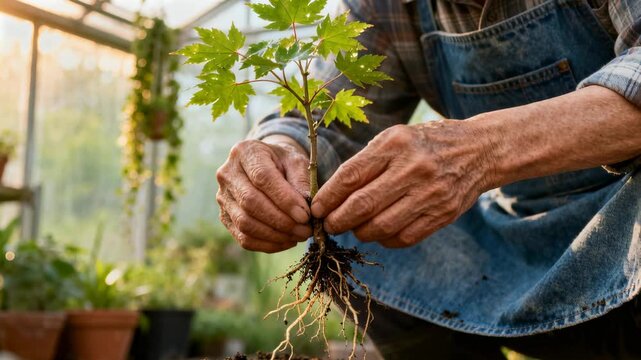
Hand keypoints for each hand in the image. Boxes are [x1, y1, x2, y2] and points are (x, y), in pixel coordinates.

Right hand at [216, 138, 311, 252]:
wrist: (266, 166)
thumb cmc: (283, 163)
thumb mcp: (296, 162)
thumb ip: (301, 182)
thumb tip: (306, 209)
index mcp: (245, 152)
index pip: (263, 178)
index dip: (285, 200)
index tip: (305, 215)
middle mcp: (227, 173)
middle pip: (251, 203)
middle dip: (282, 221)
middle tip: (306, 230)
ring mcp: (223, 197)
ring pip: (246, 223)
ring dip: (275, 235)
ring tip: (299, 236)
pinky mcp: (225, 217)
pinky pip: (244, 238)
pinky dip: (267, 244)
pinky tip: (287, 241)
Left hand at [310, 122, 492, 247]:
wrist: (478, 150)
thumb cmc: (424, 143)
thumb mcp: (394, 138)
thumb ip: (365, 163)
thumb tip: (332, 196)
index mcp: (394, 144)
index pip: (350, 176)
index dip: (328, 198)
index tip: (316, 209)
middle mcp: (412, 168)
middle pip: (362, 205)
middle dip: (338, 221)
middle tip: (329, 226)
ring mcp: (430, 193)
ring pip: (381, 227)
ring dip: (360, 232)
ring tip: (354, 228)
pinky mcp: (443, 214)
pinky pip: (404, 238)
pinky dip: (385, 240)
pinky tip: (379, 233)